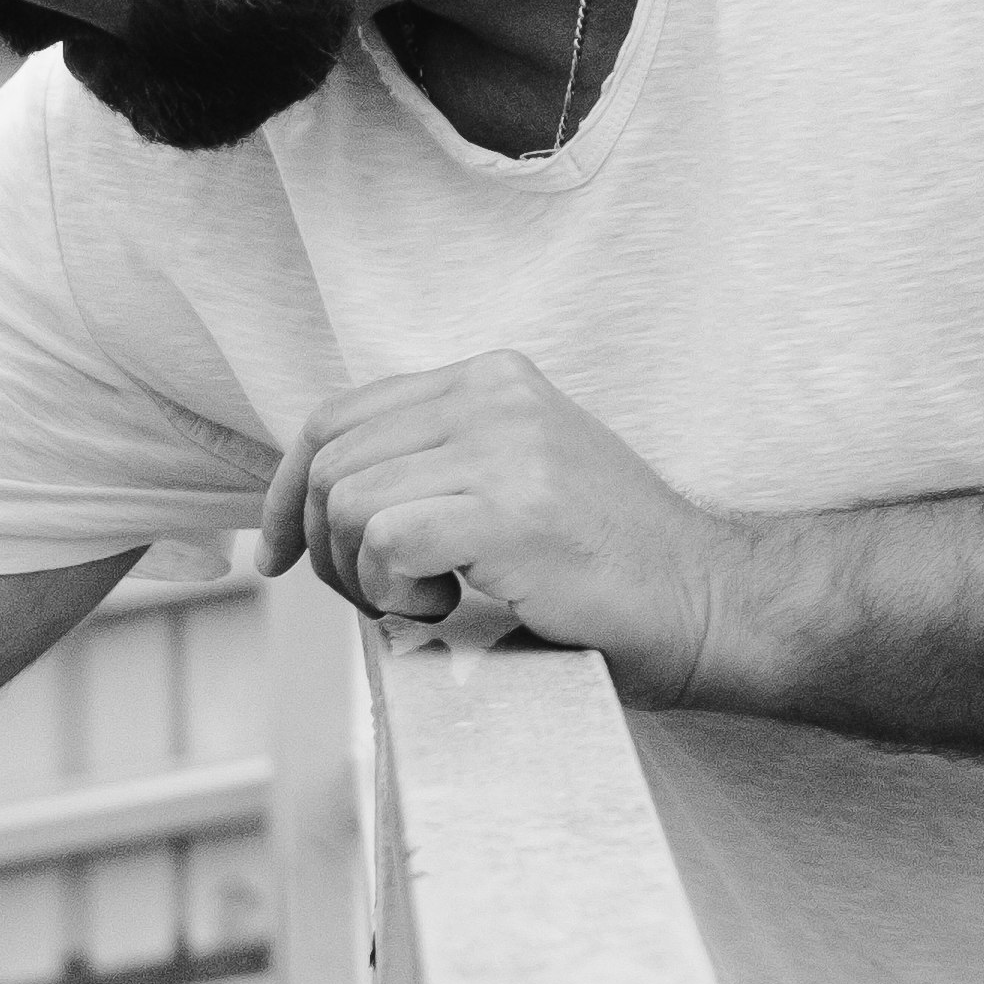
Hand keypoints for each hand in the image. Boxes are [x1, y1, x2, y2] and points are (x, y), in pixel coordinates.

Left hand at [259, 352, 739, 705]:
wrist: (705, 600)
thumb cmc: (602, 565)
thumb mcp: (511, 481)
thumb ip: (431, 467)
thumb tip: (313, 504)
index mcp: (489, 379)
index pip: (337, 418)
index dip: (285, 493)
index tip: (278, 556)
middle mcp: (493, 395)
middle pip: (328, 463)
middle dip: (323, 548)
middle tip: (376, 599)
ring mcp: (505, 445)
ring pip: (347, 504)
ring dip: (360, 577)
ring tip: (423, 600)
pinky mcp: (510, 506)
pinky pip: (385, 541)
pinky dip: (392, 591)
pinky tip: (447, 604)